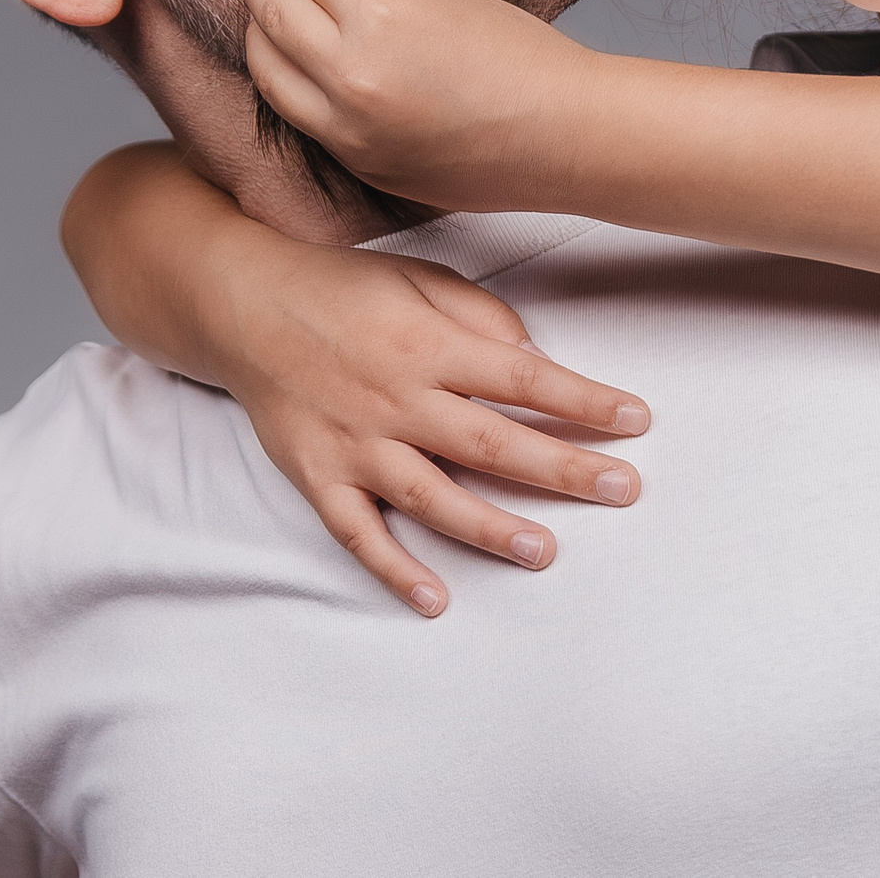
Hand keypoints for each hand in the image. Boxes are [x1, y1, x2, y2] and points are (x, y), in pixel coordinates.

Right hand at [216, 232, 649, 616]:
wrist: (242, 303)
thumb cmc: (345, 289)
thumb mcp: (422, 280)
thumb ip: (483, 320)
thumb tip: (536, 363)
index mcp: (429, 345)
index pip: (523, 378)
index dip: (584, 400)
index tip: (637, 420)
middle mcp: (397, 398)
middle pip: (492, 443)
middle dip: (563, 469)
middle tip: (623, 490)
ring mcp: (356, 443)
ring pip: (432, 496)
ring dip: (490, 528)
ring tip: (545, 552)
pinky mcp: (317, 476)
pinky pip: (358, 532)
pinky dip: (394, 569)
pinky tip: (434, 599)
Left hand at [245, 0, 597, 208]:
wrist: (564, 138)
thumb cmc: (523, 59)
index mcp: (380, 17)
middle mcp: (352, 76)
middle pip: (271, 16)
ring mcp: (350, 129)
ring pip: (267, 74)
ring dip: (261, 36)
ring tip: (267, 15)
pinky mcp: (359, 164)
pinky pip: (302, 117)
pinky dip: (290, 84)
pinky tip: (298, 66)